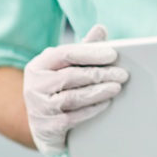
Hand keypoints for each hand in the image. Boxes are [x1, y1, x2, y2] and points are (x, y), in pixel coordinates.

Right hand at [23, 24, 128, 154]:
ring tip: (116, 87)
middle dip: (99, 74)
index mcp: (38, 65)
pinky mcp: (49, 126)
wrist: (42, 127)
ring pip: (74, 97)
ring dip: (98, 92)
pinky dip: (93, 109)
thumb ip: (81, 49)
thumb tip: (100, 29)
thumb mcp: (63, 68)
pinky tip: (106, 102)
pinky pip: (75, 116)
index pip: (65, 54)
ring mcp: (40, 107)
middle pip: (71, 76)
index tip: (112, 54)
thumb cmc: (56, 90)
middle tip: (121, 74)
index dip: (90, 53)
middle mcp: (34, 85)